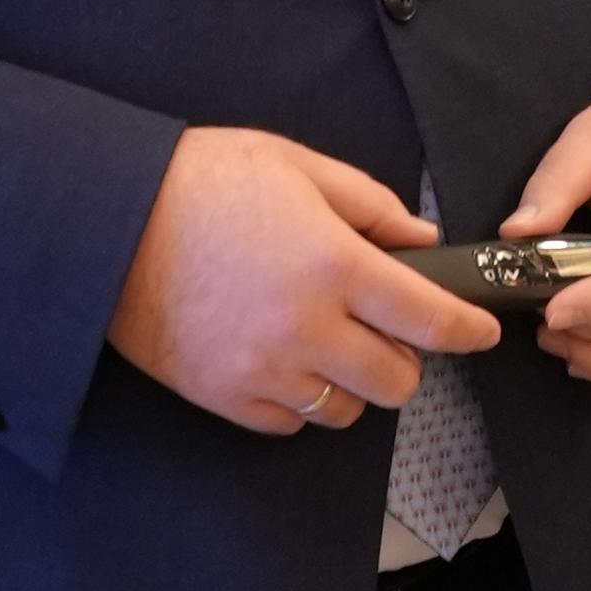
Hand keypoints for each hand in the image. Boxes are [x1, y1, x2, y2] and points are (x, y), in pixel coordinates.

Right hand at [109, 127, 498, 433]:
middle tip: (389, 328)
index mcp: (334, 265)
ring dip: (353, 382)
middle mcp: (307, 328)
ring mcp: (263, 371)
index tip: (482, 331)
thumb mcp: (297, 166)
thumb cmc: (203, 182)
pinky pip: (289, 424)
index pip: (430, 319)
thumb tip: (419, 239)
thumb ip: (370, 205)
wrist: (107, 221)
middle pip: (397, 381)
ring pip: (346, 410)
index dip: (469, 330)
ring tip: (330, 342)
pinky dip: (301, 401)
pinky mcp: (224, 397)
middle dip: (406, 357)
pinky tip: (286, 361)